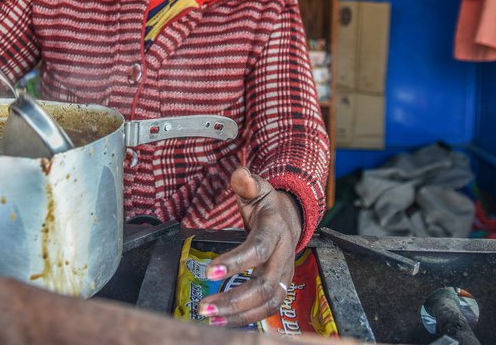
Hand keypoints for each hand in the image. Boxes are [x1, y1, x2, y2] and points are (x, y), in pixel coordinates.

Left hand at [197, 167, 301, 326]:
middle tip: (204, 306)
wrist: (291, 218)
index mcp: (275, 229)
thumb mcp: (257, 188)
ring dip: (239, 313)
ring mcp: (284, 274)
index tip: (209, 271)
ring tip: (210, 316)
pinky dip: (246, 318)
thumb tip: (239, 174)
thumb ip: (246, 183)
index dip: (236, 262)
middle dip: (234, 298)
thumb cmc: (267, 204)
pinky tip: (222, 321)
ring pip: (268, 301)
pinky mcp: (281, 287)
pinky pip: (267, 309)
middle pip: (264, 284)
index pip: (258, 249)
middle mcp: (283, 255)